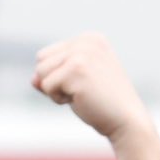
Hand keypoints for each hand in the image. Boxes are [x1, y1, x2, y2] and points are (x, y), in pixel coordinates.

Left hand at [33, 34, 153, 144]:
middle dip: (54, 82)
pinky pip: (46, 86)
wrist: (126, 120)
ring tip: (81, 94)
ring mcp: (82, 53)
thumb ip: (53, 77)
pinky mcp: (77, 69)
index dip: (57, 76)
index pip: (47, 55)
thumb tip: (33, 79)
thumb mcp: (76, 84)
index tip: (84, 84)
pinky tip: (80, 100)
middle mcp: (86, 41)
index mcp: (90, 39)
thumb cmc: (102, 104)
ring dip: (55, 91)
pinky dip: (58, 99)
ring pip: (40, 73)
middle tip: (82, 91)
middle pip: (41, 61)